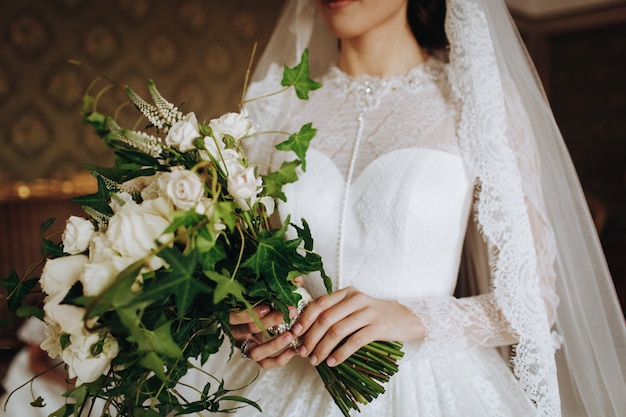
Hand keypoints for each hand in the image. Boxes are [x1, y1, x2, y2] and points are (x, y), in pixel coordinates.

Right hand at [229, 276, 305, 368]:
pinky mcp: (254, 355)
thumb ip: (276, 283)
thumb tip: (296, 279)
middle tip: (291, 312)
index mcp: (230, 312)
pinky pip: (265, 363)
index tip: (267, 306)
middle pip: (250, 329)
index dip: (250, 313)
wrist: (253, 314)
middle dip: (272, 321)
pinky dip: (279, 359)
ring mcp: (244, 345)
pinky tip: (293, 350)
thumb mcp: (260, 289)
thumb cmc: (255, 298)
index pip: (234, 315)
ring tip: (291, 335)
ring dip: (274, 344)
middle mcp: (235, 331)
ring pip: (255, 352)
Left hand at [291, 286, 424, 366]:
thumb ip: (335, 313)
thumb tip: (307, 332)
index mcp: (347, 292)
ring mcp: (368, 312)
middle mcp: (356, 299)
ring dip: (323, 348)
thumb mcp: (354, 308)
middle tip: (303, 353)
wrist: (406, 318)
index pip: (320, 303)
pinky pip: (354, 341)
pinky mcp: (378, 327)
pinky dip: (340, 353)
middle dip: (311, 337)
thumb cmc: (374, 316)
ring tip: (315, 360)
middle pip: (326, 318)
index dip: (304, 319)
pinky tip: (333, 362)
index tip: (295, 334)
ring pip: (337, 330)